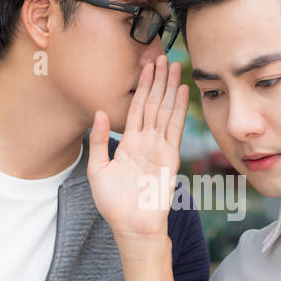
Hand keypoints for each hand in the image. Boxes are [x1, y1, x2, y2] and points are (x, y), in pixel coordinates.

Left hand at [87, 55, 188, 243]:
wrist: (131, 225)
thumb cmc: (113, 203)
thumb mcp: (97, 169)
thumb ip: (99, 141)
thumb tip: (100, 112)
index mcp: (130, 143)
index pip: (137, 107)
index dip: (141, 86)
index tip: (146, 65)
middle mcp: (146, 141)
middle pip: (153, 103)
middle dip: (158, 80)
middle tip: (163, 55)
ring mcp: (160, 147)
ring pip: (165, 110)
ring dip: (170, 87)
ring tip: (175, 65)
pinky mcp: (170, 156)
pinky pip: (175, 127)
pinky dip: (179, 108)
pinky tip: (182, 91)